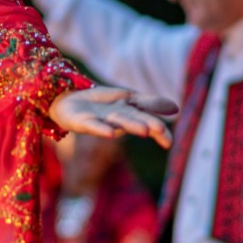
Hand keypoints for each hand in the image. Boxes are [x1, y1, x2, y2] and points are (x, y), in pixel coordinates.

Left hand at [50, 87, 175, 148]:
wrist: (68, 102)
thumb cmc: (100, 104)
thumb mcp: (127, 99)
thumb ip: (149, 103)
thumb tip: (175, 107)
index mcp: (129, 114)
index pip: (148, 122)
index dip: (159, 132)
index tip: (170, 143)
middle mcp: (117, 119)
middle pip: (133, 120)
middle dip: (146, 124)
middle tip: (160, 130)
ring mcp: (100, 120)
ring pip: (117, 122)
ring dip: (130, 125)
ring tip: (144, 130)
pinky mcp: (82, 121)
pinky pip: (93, 125)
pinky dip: (101, 129)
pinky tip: (110, 133)